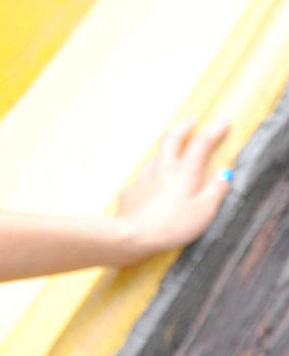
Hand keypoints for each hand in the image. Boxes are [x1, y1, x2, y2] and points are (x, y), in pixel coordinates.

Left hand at [115, 117, 233, 257]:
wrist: (133, 236)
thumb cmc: (173, 225)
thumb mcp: (203, 211)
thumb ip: (216, 190)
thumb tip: (225, 173)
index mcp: (184, 172)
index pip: (201, 144)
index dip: (214, 131)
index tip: (224, 121)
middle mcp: (162, 169)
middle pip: (172, 139)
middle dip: (184, 127)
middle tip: (192, 120)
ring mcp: (143, 178)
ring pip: (155, 157)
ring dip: (166, 150)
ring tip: (172, 150)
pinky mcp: (130, 191)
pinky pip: (143, 178)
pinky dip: (151, 176)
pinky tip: (151, 184)